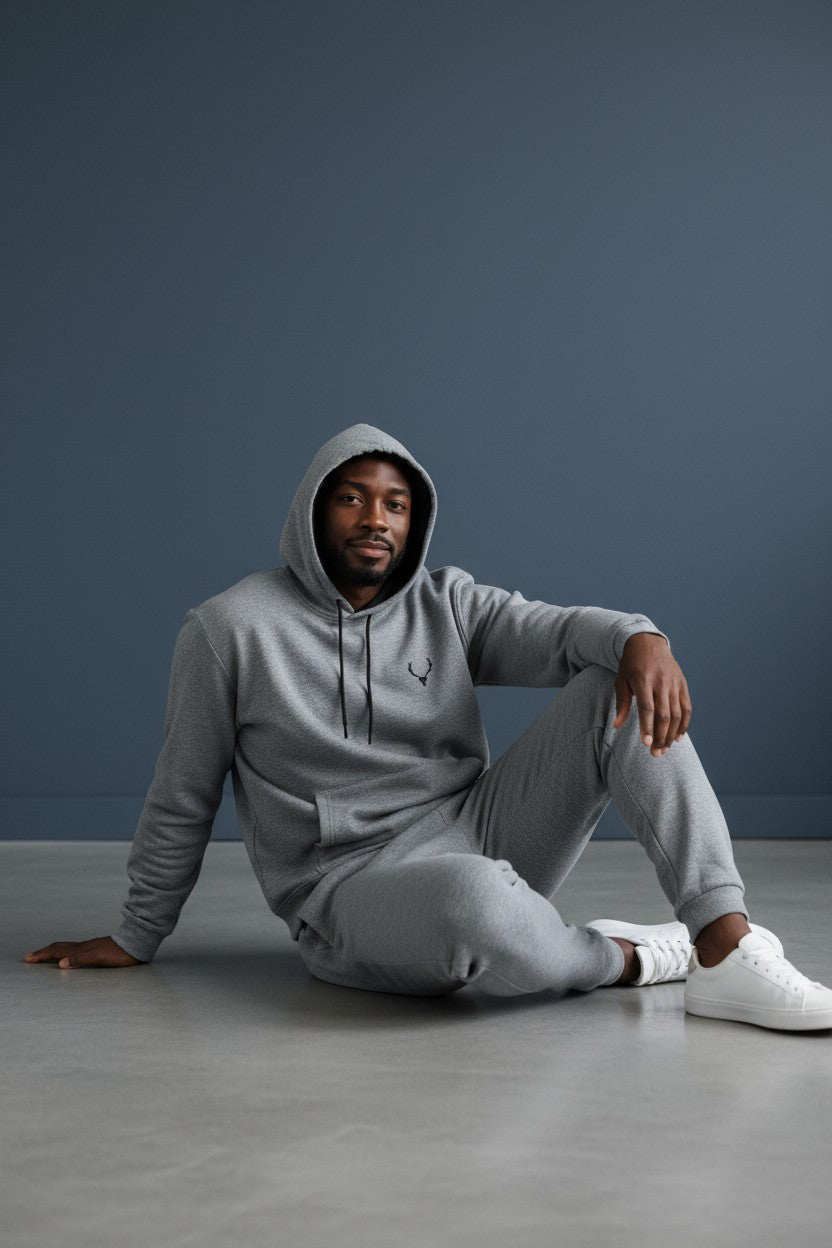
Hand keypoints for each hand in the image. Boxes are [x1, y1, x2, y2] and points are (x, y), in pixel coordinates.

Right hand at [22, 936, 143, 968]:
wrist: (136, 944)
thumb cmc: (119, 954)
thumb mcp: (99, 958)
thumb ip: (80, 959)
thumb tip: (59, 964)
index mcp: (81, 949)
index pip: (57, 951)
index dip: (42, 955)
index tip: (28, 958)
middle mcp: (83, 947)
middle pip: (59, 948)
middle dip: (43, 953)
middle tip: (30, 957)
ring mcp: (90, 947)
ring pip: (67, 948)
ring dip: (53, 952)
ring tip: (45, 956)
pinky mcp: (97, 950)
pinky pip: (75, 951)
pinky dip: (65, 953)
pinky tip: (70, 957)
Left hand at [613, 633, 691, 756]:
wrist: (648, 642)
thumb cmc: (631, 664)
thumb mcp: (621, 680)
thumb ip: (622, 703)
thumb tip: (616, 726)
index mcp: (643, 680)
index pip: (647, 708)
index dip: (648, 727)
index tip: (646, 744)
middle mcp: (661, 682)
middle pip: (664, 715)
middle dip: (660, 736)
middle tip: (656, 753)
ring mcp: (674, 683)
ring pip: (677, 714)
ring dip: (672, 734)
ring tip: (664, 749)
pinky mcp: (683, 684)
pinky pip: (686, 707)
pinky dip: (684, 724)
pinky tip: (678, 737)